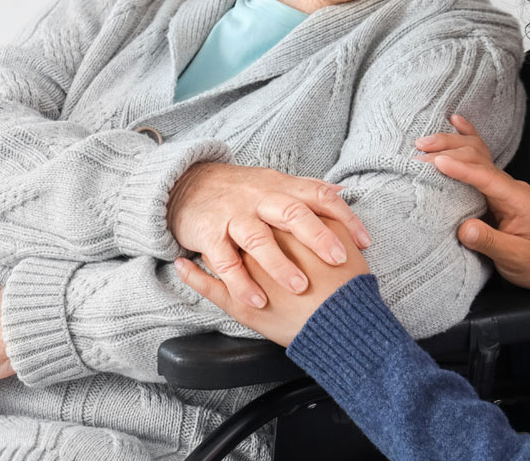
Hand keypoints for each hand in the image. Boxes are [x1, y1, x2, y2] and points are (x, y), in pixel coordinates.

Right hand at [167, 163, 370, 309]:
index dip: (344, 217)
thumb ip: (308, 190)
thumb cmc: (243, 191)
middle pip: (291, 213)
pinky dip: (240, 283)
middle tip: (337, 259)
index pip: (319, 196)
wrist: (190, 183)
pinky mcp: (209, 234)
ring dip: (279, 264)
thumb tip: (344, 192)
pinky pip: (225, 261)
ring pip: (258, 239)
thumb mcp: (276, 183)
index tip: (363, 242)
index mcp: (281, 187)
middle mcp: (260, 198)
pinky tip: (256, 299)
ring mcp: (234, 216)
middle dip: (316, 237)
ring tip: (299, 287)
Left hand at [176, 218, 368, 345]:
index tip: (261, 208)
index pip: (267, 213)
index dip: (266, 209)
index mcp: (287, 233)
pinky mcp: (240, 306)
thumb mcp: (345, 247)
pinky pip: (210, 288)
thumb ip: (332, 221)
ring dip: (208, 244)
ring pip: (220, 254)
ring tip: (198, 238)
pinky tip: (182, 265)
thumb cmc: (347, 290)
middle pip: (241, 229)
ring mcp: (248, 279)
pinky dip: (194, 276)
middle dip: (236, 223)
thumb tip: (330, 202)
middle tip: (232, 219)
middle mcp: (262, 252)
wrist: (343, 327)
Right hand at [416, 115, 529, 295]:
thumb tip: (465, 229)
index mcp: (518, 199)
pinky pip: (479, 162)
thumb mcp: (515, 258)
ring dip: (452, 145)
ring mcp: (502, 187)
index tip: (437, 163)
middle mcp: (510, 187)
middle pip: (479, 160)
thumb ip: (491, 243)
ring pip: (477, 156)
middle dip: (450, 152)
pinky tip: (456, 123)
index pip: (487, 178)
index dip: (461, 169)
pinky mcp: (494, 192)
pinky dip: (467, 141)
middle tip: (420, 152)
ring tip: (424, 142)